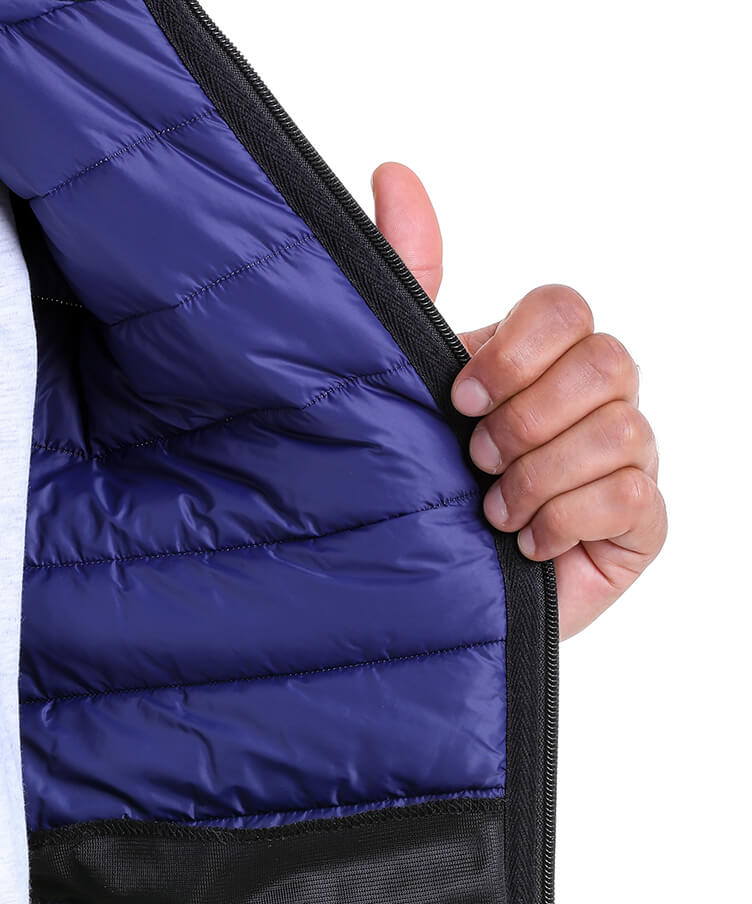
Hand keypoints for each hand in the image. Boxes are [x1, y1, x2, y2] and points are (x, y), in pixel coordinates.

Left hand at [371, 162, 666, 637]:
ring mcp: (621, 462)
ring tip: (493, 510)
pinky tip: (525, 544)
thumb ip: (402, 281)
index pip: (567, 307)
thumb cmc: (409, 494)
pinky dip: (567, 518)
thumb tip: (393, 174)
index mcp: (534, 361)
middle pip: (606, 361)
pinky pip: (632, 495)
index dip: (519, 348)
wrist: (413, 604)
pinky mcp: (636, 525)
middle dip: (530, 416)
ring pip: (621, 429)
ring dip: (542, 474)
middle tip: (477, 458)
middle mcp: (588, 402)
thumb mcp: (395, 384)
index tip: (460, 397)